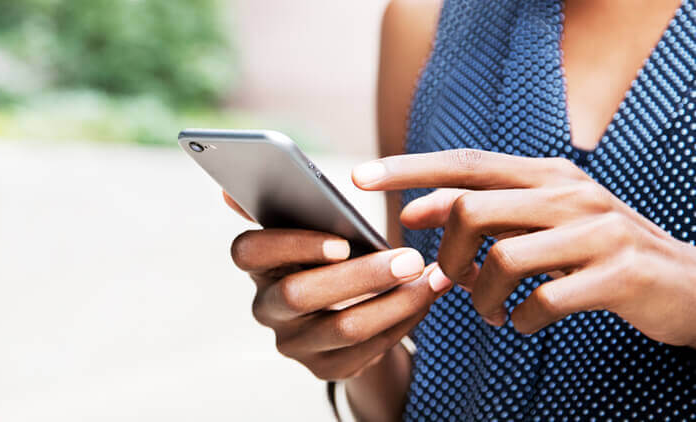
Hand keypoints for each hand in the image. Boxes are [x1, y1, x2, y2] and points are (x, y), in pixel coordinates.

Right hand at [223, 193, 453, 379]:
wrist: (347, 309)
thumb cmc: (331, 255)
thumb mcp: (314, 230)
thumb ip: (291, 206)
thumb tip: (242, 180)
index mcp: (259, 264)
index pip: (248, 252)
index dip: (291, 246)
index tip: (342, 242)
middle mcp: (267, 307)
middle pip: (300, 295)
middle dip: (361, 276)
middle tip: (410, 259)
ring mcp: (294, 343)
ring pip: (342, 328)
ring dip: (394, 302)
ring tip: (430, 279)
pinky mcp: (325, 368)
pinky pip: (367, 350)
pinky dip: (403, 321)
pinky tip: (426, 299)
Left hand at [352, 149, 695, 347]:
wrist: (686, 284)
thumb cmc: (596, 251)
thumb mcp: (541, 220)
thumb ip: (485, 211)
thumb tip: (415, 212)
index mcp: (546, 175)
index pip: (464, 162)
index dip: (409, 168)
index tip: (359, 178)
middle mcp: (569, 192)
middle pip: (471, 208)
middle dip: (445, 253)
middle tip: (451, 281)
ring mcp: (597, 231)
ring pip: (502, 257)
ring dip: (482, 295)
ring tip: (491, 309)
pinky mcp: (617, 273)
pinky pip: (544, 300)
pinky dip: (522, 319)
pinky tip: (525, 321)